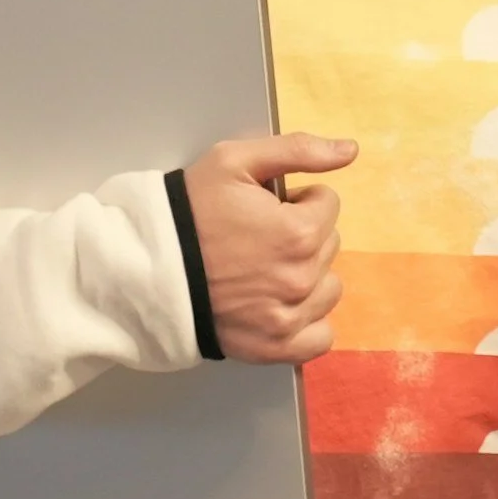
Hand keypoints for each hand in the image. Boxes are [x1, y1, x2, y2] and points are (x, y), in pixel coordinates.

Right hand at [182, 131, 356, 363]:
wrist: (146, 269)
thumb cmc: (190, 211)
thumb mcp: (235, 161)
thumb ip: (298, 150)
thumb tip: (351, 150)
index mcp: (298, 232)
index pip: (327, 203)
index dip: (296, 199)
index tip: (264, 208)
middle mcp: (301, 278)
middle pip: (329, 243)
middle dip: (302, 233)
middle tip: (258, 236)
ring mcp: (289, 318)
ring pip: (329, 287)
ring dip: (308, 274)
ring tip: (266, 269)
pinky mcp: (275, 348)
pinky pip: (320, 337)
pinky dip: (308, 321)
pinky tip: (281, 305)